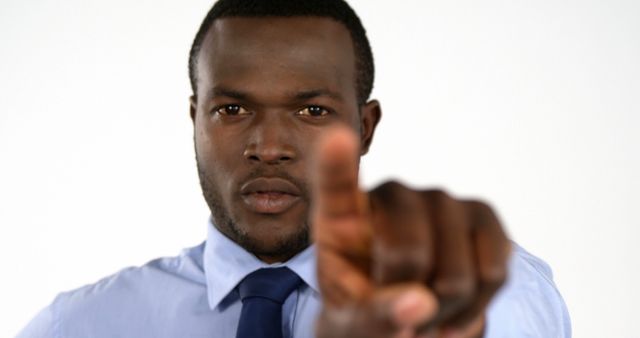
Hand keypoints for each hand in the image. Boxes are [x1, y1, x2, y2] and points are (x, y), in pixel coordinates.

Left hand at [312, 127, 510, 337]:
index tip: (336, 138)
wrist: (406, 318)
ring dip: (445, 312)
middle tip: (400, 320)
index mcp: (342, 217)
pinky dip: (478, 306)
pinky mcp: (480, 216)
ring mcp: (439, 201)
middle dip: (409, 300)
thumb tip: (420, 304)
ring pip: (456, 272)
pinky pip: (493, 271)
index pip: (335, 184)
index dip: (337, 162)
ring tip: (426, 318)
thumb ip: (374, 317)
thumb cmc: (365, 313)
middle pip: (408, 250)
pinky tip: (455, 312)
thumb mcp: (352, 325)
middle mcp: (393, 196)